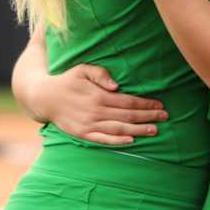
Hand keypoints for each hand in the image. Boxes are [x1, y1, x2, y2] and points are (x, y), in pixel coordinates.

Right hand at [40, 64, 167, 145]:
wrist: (44, 97)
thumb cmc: (67, 80)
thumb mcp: (82, 69)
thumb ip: (100, 74)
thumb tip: (116, 85)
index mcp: (98, 94)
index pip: (128, 101)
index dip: (146, 103)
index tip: (160, 105)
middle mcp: (95, 111)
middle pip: (127, 115)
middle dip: (148, 116)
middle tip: (165, 117)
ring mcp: (89, 124)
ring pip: (119, 128)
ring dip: (138, 130)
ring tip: (154, 130)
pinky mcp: (82, 134)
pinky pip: (102, 139)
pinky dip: (117, 141)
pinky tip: (130, 141)